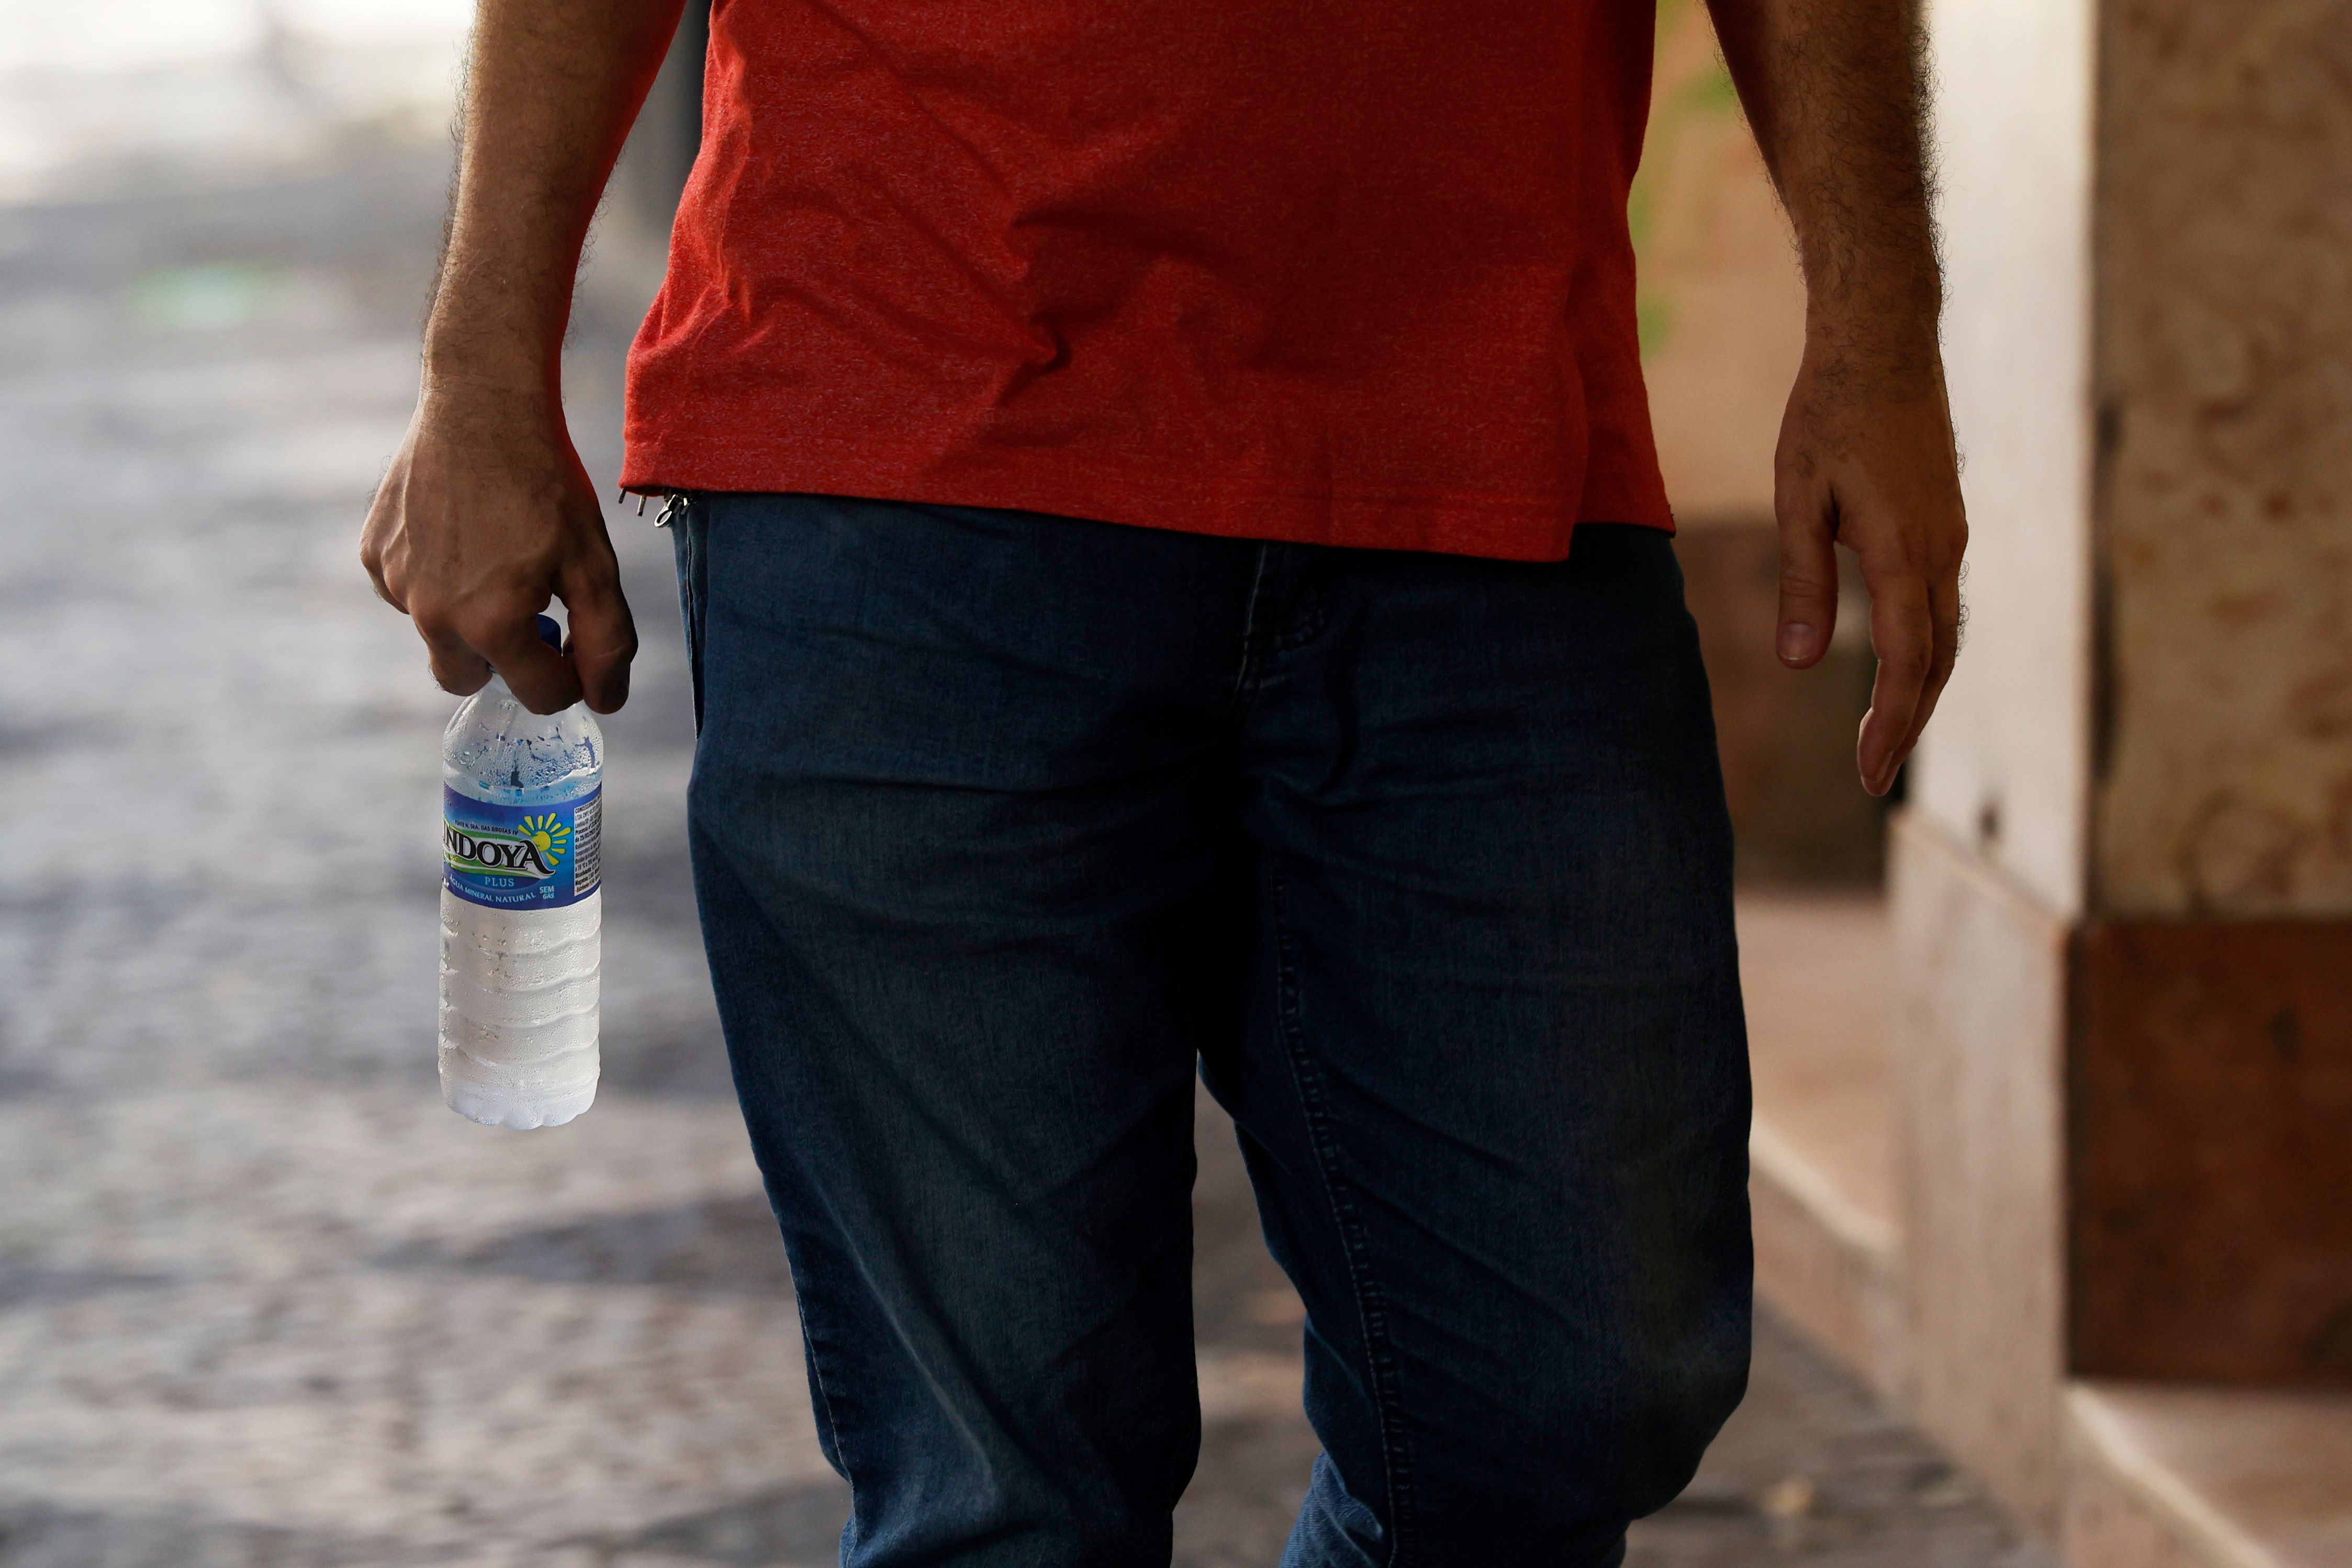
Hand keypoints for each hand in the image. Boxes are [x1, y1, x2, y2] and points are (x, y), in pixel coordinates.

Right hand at [361, 374, 635, 714]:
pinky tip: (458, 533)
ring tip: (494, 555)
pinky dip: (434, 580)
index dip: (569, 677)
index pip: (538, 694)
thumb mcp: (592, 562)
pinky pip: (407, 593)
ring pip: (437, 636)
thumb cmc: (544, 482)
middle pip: (471, 680)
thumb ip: (606, 640)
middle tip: (531, 606)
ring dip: (467, 616)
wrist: (481, 403)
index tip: (576, 643)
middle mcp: (432, 614)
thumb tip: (607, 701)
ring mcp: (395, 585)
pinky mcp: (374, 555)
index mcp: (490, 623)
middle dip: (504, 660)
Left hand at [1771, 339, 1967, 795]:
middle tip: (1873, 776)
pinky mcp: (1947, 524)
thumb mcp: (1798, 500)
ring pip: (1945, 635)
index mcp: (1902, 551)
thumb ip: (1803, 581)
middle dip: (1906, 723)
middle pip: (1935, 661)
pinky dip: (1924, 649)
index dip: (1890, 724)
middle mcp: (1941, 551)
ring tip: (1882, 736)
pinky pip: (1942, 604)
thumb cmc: (1829, 415)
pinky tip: (1901, 668)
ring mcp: (1951, 537)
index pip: (1906, 662)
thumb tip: (1802, 662)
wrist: (1885, 345)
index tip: (1870, 773)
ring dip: (1918, 691)